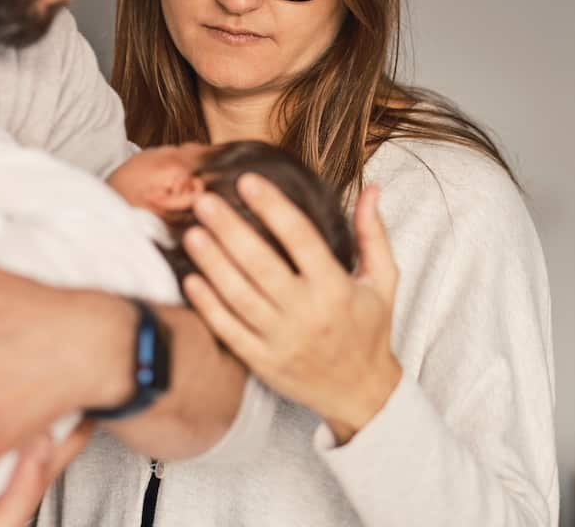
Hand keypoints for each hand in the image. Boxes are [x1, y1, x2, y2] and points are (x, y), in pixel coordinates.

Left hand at [181, 176, 402, 444]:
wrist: (361, 394)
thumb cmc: (369, 329)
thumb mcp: (383, 281)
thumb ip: (373, 234)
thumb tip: (371, 188)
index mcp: (336, 288)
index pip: (300, 238)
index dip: (272, 207)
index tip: (247, 181)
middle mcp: (307, 313)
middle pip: (261, 264)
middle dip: (229, 229)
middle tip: (204, 200)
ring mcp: (281, 340)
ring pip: (239, 296)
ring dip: (212, 263)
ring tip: (192, 233)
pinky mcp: (262, 362)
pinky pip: (229, 330)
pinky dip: (208, 306)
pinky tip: (190, 280)